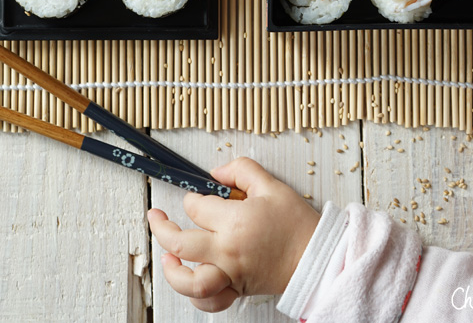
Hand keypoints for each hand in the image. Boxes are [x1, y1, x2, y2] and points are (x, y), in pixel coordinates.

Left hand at [148, 156, 319, 312]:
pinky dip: (194, 296)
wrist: (316, 256)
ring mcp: (232, 274)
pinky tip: (189, 280)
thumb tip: (217, 173)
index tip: (197, 194)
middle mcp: (229, 251)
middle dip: (161, 227)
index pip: (197, 207)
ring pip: (190, 282)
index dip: (192, 197)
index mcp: (236, 222)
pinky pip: (210, 302)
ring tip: (166, 255)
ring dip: (172, 270)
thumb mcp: (271, 185)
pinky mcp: (238, 290)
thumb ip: (240, 170)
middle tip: (155, 217)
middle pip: (181, 243)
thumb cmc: (296, 223)